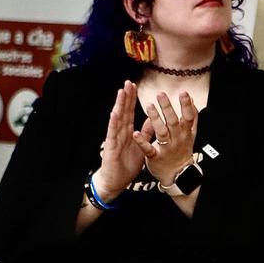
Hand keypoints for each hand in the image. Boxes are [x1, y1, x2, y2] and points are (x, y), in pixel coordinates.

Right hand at [94, 81, 145, 199]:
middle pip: (123, 111)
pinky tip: (114, 113)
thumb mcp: (141, 145)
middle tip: (128, 82)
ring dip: (119, 105)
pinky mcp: (111, 147)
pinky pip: (112, 134)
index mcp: (128, 131)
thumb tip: (152, 118)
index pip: (130, 112)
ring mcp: (115, 138)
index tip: (134, 85)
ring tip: (121, 92)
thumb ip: (146, 132)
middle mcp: (120, 132)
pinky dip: (113, 123)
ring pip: (117, 119)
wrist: (117, 180)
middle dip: (126, 97)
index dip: (132, 99)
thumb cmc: (127, 163)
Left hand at [134, 91, 198, 186]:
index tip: (183, 93)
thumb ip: (192, 116)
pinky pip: (148, 149)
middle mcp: (178, 139)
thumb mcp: (191, 133)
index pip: (189, 117)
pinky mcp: (155, 157)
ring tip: (149, 106)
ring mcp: (167, 148)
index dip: (187, 105)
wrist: (178, 174)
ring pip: (162, 132)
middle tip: (161, 94)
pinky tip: (136, 134)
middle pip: (173, 122)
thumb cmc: (182, 150)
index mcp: (186, 132)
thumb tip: (192, 99)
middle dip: (168, 108)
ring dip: (155, 119)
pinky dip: (142, 142)